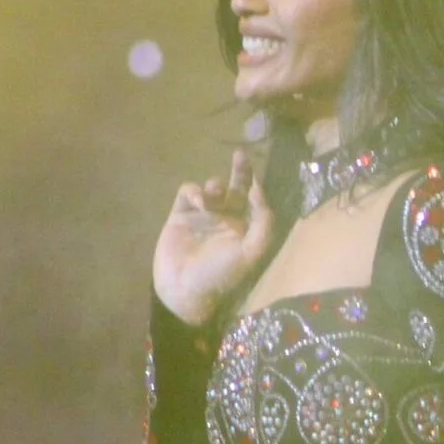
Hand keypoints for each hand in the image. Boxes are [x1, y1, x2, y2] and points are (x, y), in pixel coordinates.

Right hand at [153, 148, 275, 325]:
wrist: (184, 289)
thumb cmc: (221, 274)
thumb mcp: (250, 252)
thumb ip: (263, 223)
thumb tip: (259, 192)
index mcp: (245, 228)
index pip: (255, 201)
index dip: (257, 186)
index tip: (256, 179)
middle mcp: (226, 219)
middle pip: (236, 188)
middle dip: (240, 171)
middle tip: (241, 154)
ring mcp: (203, 216)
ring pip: (212, 189)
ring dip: (215, 188)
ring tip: (212, 196)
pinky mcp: (180, 215)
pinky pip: (188, 192)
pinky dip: (194, 191)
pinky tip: (198, 201)